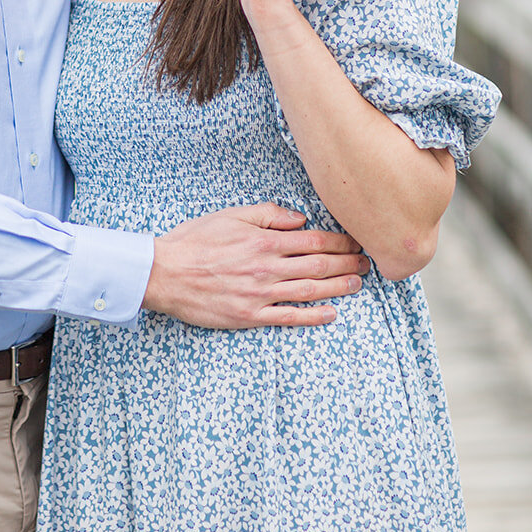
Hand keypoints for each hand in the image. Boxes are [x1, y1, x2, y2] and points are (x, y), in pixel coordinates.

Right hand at [142, 203, 367, 328]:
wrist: (166, 272)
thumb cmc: (195, 241)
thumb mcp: (230, 215)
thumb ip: (268, 214)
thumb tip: (299, 219)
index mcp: (264, 240)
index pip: (314, 240)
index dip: (339, 242)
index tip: (355, 242)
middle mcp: (268, 267)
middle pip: (319, 265)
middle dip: (347, 263)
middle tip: (366, 263)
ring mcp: (261, 294)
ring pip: (310, 290)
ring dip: (338, 287)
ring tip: (357, 284)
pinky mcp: (250, 315)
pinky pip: (289, 317)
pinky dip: (313, 316)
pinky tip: (331, 313)